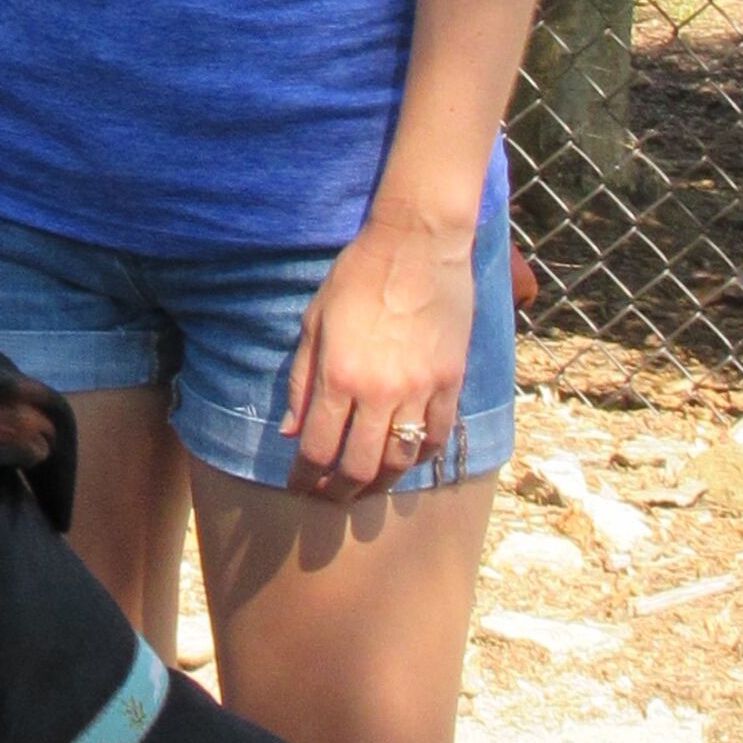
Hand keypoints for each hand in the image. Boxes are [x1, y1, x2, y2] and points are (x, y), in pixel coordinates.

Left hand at [279, 204, 478, 501]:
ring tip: (364, 487)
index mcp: (339, 376)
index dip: (305, 478)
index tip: (298, 486)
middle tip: (328, 498)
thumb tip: (291, 432)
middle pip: (358, 467)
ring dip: (378, 483)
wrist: (419, 243)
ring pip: (400, 461)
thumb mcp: (315, 321)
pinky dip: (419, 457)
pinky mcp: (451, 382)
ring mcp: (420, 390)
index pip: (317, 449)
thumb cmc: (358, 274)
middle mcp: (380, 391)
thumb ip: (302, 381)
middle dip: (338, 492)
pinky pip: (436, 437)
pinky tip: (405, 460)